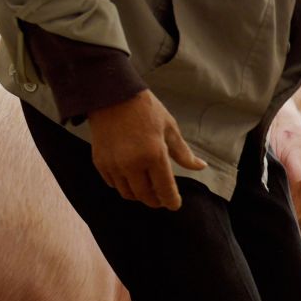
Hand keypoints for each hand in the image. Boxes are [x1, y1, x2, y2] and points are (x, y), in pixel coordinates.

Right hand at [87, 91, 206, 208]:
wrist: (112, 95)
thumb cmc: (145, 109)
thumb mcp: (169, 128)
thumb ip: (183, 153)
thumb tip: (200, 167)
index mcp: (154, 154)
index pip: (165, 188)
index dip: (171, 201)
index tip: (175, 205)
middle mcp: (132, 164)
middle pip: (145, 196)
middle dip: (156, 201)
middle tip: (162, 199)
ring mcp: (114, 165)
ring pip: (128, 193)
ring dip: (139, 195)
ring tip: (147, 189)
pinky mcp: (100, 163)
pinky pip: (113, 184)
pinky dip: (124, 185)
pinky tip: (131, 179)